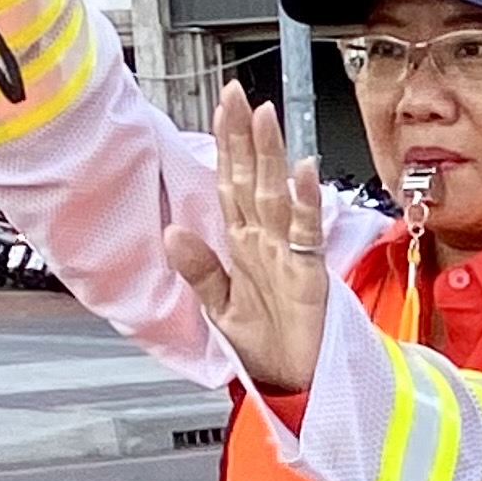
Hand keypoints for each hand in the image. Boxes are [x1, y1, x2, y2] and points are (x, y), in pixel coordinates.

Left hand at [165, 79, 332, 393]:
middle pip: (252, 179)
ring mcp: (288, 254)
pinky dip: (304, 202)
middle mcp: (265, 242)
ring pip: (276, 196)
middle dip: (245, 137)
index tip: (223, 108)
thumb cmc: (267, 347)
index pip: (229, 184)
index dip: (226, 146)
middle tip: (239, 95)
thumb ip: (199, 269)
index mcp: (242, 245)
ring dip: (271, 157)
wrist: (298, 385)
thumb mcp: (220, 308)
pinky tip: (302, 172)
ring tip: (266, 119)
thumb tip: (173, 231)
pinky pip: (305, 232)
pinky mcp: (308, 274)